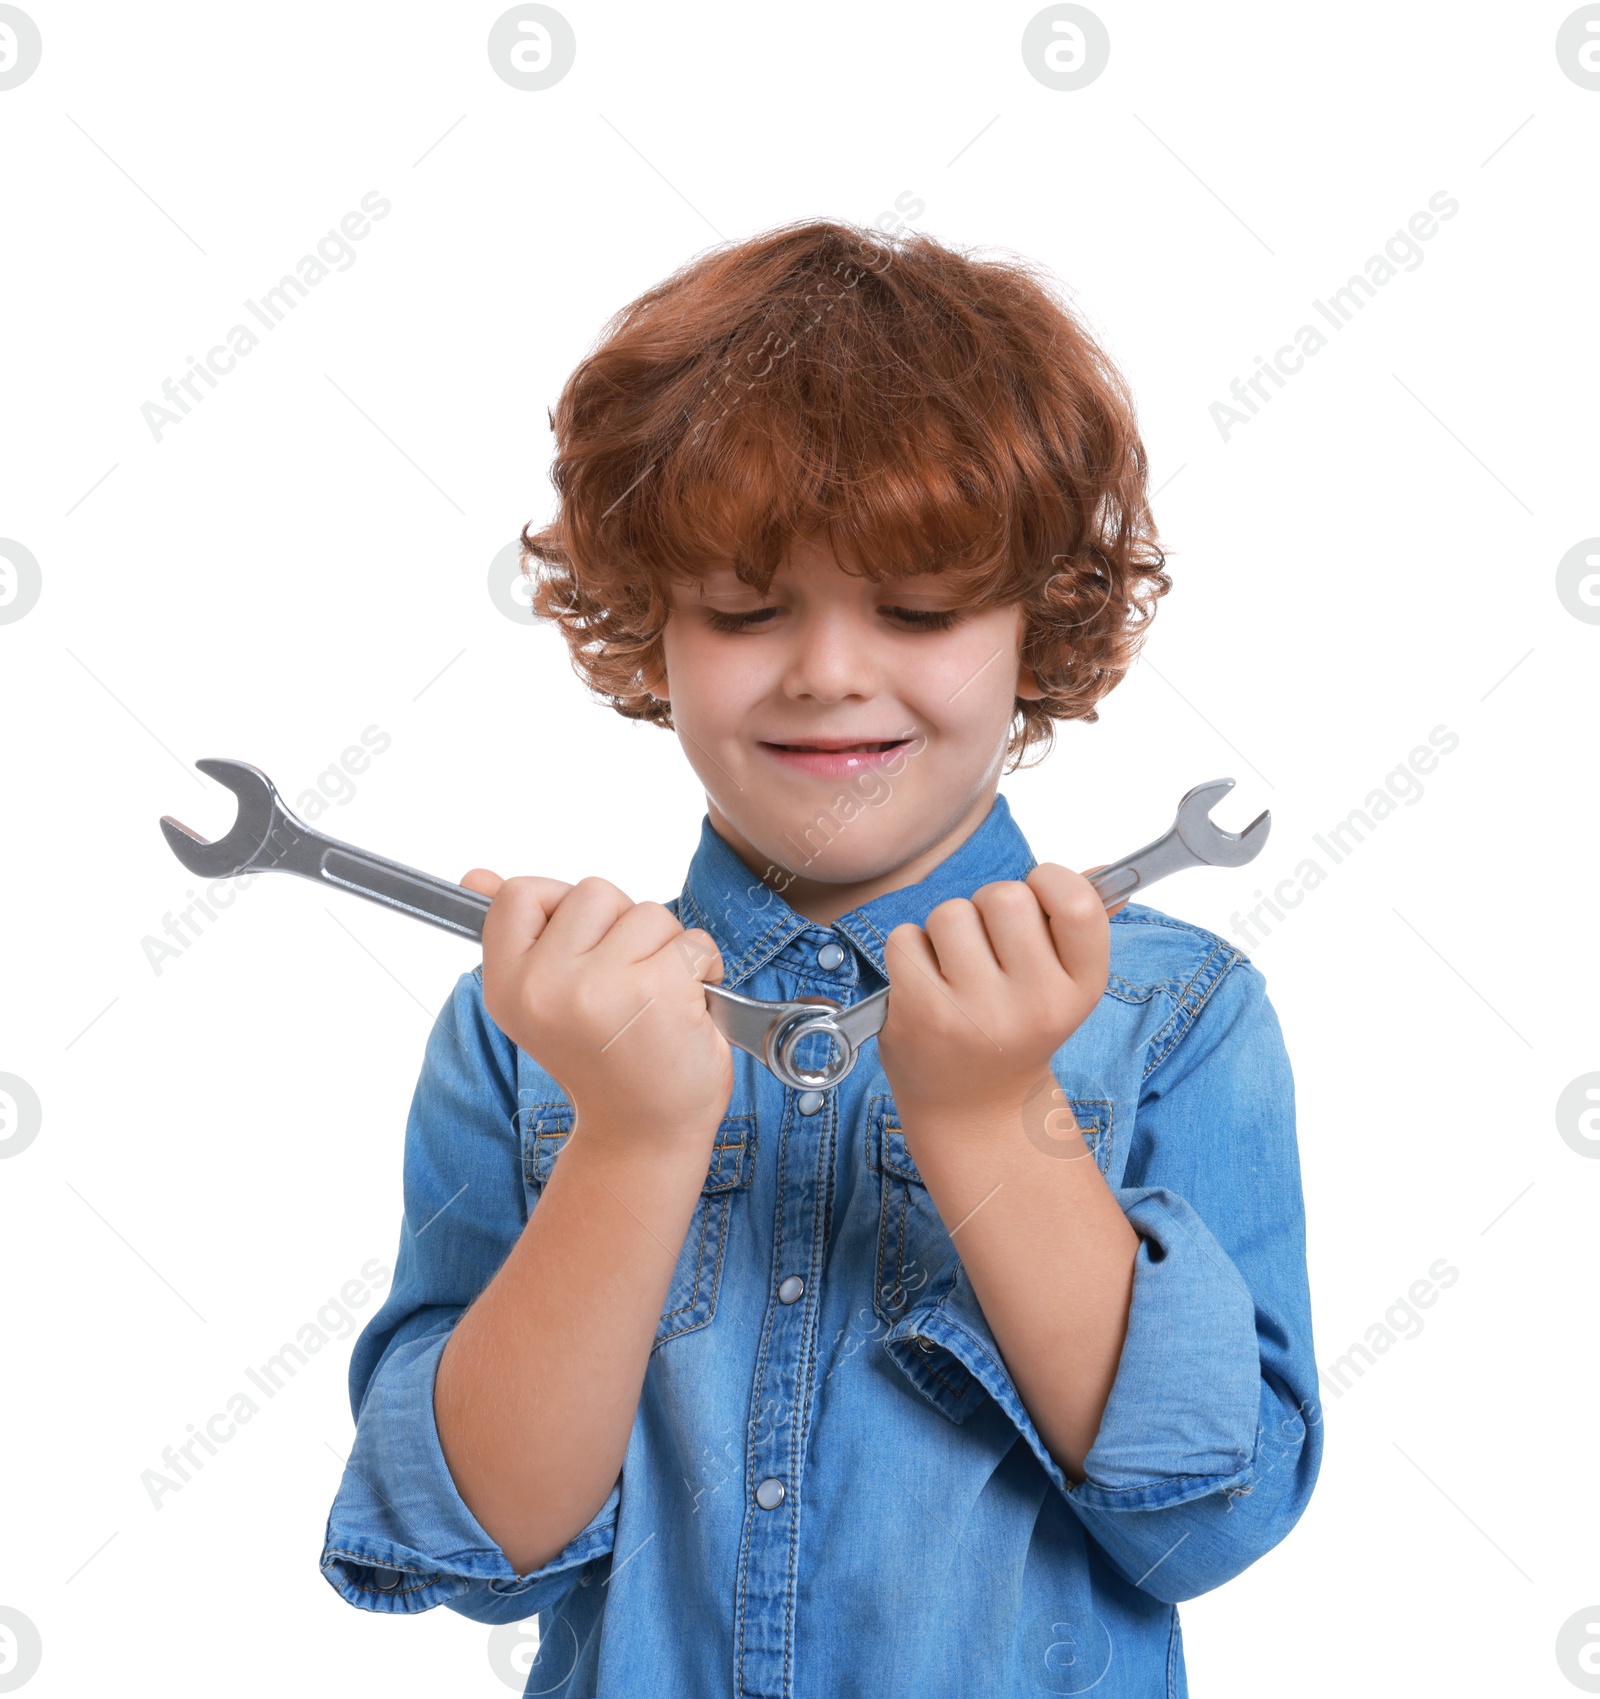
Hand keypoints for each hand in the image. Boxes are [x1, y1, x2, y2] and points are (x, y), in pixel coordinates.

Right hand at [461, 868, 731, 1139]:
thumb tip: (475, 875)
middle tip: (624, 987)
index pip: (519, 894)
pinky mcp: (656, 993)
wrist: (642, 1134)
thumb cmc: (603, 1059)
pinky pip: (692, 940)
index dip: (560, 907)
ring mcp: (599, 988)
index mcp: (506, 985)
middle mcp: (543, 987)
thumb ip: (517, 934)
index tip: (581, 948)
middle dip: (622, 928)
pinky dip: (702, 967)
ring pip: (648, 912)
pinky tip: (687, 1007)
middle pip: (594, 891)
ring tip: (655, 999)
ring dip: (665, 947)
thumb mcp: (542, 1000)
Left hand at [876, 864, 1109, 1136]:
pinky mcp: (923, 1015)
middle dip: (989, 906)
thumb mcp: (1062, 984)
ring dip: (946, 930)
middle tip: (988, 944)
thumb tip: (1103, 869)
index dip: (1050, 881)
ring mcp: (977, 1014)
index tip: (1036, 895)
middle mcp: (1036, 1004)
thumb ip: (1079, 924)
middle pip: (1005, 897)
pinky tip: (926, 985)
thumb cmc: (1017, 1026)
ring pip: (951, 913)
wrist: (974, 1105)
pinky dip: (910, 951)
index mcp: (1082, 988)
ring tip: (956, 969)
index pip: (1076, 902)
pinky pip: (906, 938)